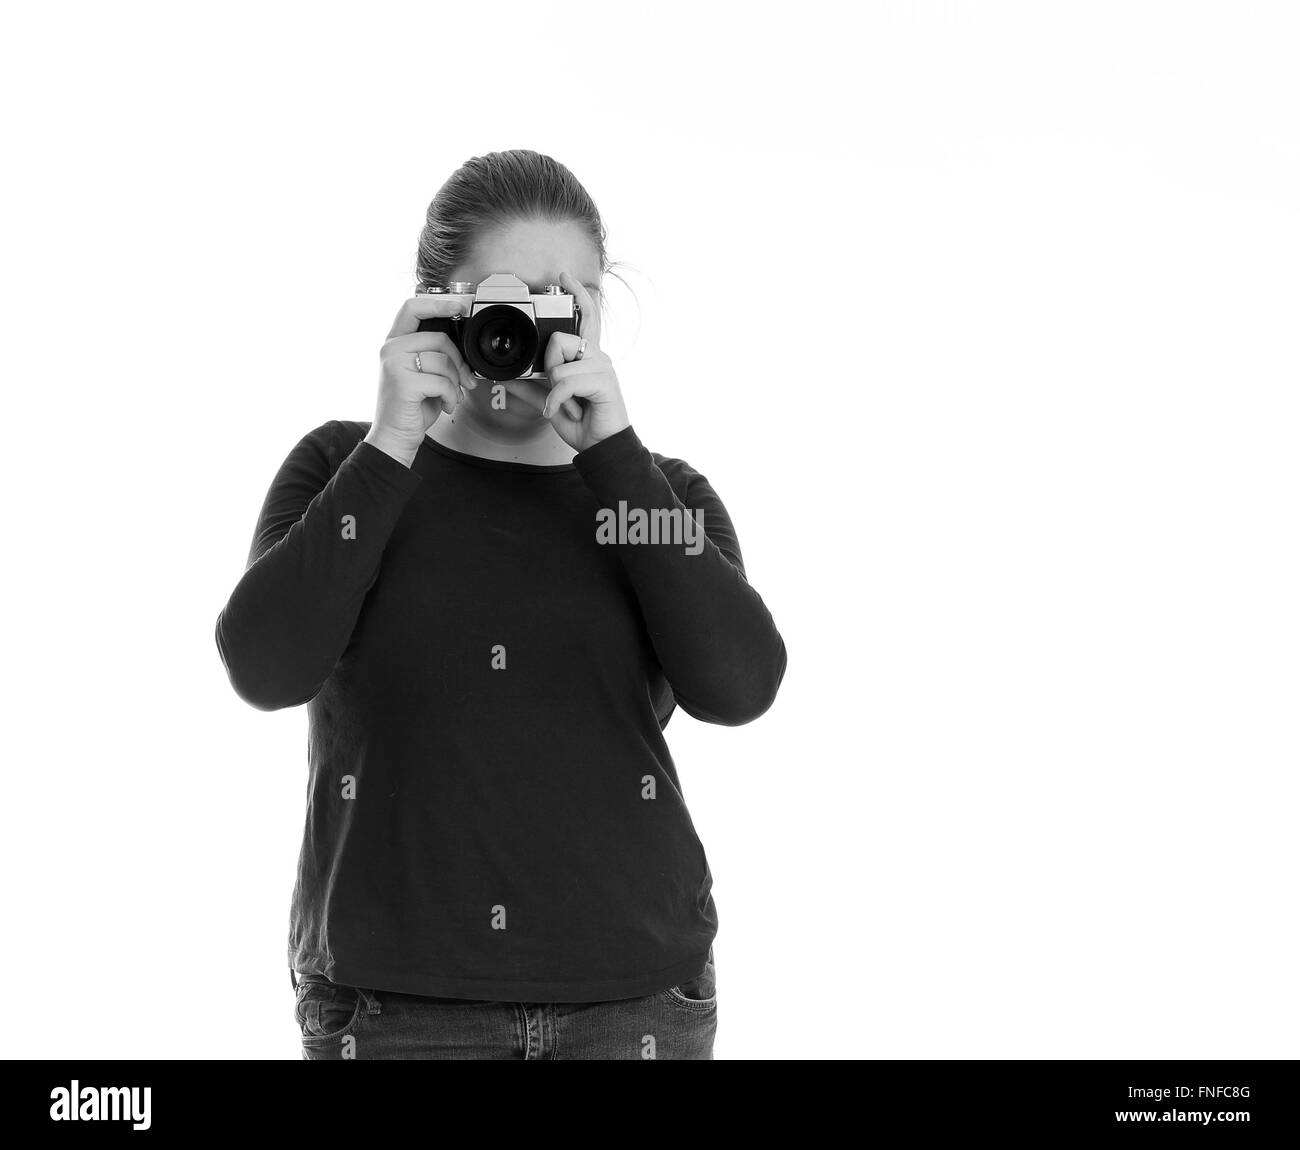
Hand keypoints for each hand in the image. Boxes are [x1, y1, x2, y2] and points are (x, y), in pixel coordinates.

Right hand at [366, 293, 478, 464]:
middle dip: (459, 361)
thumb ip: (434, 354)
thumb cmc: (411, 407)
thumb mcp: (422, 374)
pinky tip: (445, 405)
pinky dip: (451, 396)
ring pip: (443, 361)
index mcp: (395, 342)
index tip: (458, 307)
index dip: (437, 303)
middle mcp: (391, 349)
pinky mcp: (403, 383)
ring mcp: (394, 364)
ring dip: (456, 383)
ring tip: (451, 396)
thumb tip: (463, 346)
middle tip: (465, 380)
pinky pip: (442, 382)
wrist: (395, 435)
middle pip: (439, 338)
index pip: (412, 307)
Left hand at [539, 270, 630, 451]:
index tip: (564, 277)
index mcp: (586, 356)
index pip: (586, 315)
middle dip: (549, 366)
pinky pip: (566, 381)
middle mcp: (597, 356)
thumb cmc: (583, 423)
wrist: (601, 447)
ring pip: (559, 361)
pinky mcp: (604, 381)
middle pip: (560, 338)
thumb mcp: (549, 403)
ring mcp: (602, 367)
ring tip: (566, 403)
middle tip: (557, 390)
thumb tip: (505, 378)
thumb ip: (530, 388)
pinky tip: (566, 411)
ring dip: (554, 388)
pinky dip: (559, 401)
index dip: (576, 295)